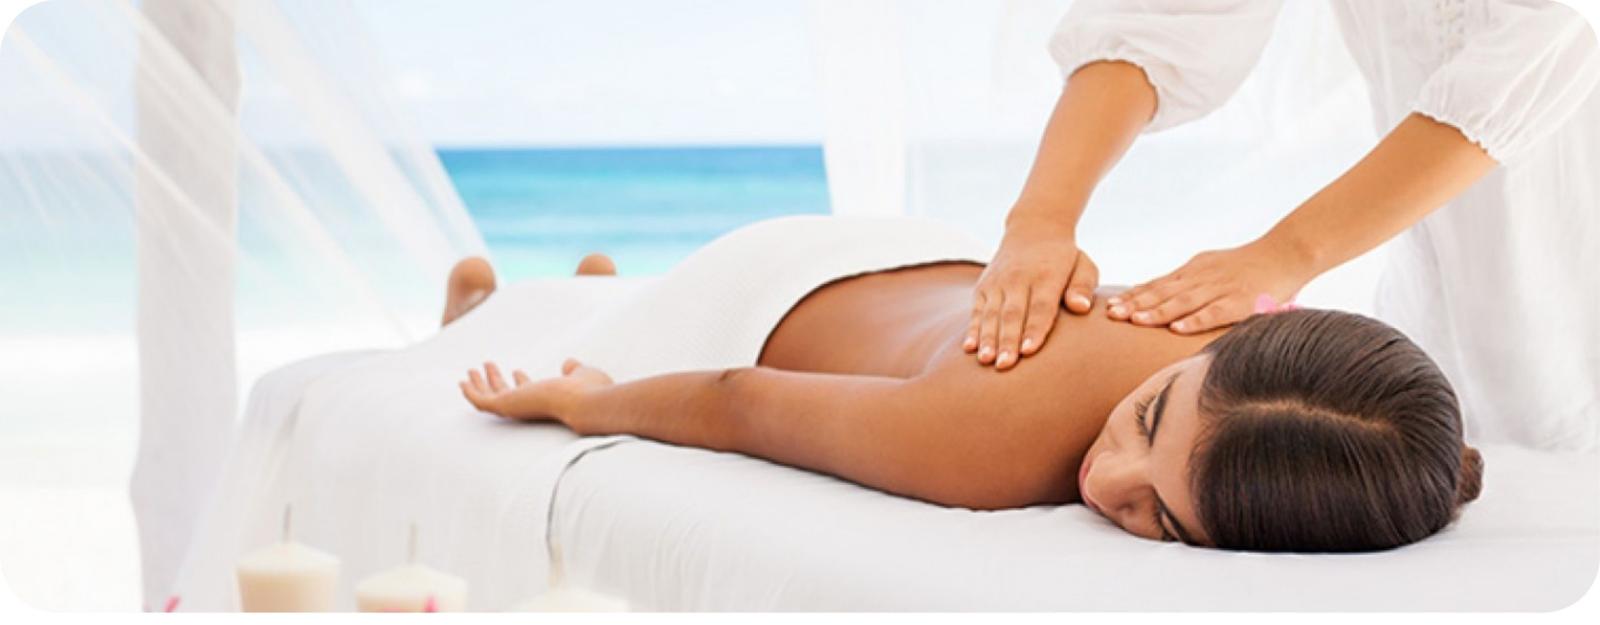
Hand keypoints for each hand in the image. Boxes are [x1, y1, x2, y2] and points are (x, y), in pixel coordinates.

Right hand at [459, 358, 612, 424]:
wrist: (587, 402)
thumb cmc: (592, 391)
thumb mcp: (583, 374)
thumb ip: (574, 370)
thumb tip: (570, 363)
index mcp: (549, 400)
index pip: (531, 393)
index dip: (522, 382)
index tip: (518, 372)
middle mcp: (532, 407)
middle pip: (508, 395)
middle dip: (497, 381)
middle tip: (487, 367)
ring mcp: (519, 408)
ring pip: (492, 398)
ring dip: (481, 384)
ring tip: (472, 370)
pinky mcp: (507, 407)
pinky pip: (482, 402)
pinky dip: (472, 393)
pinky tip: (463, 382)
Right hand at [965, 223, 1097, 369]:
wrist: (1033, 230)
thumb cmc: (1064, 258)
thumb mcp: (1083, 265)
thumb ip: (1083, 286)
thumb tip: (1081, 308)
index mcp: (1046, 276)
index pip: (1040, 307)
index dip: (1034, 329)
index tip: (1029, 351)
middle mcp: (1018, 279)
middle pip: (1012, 314)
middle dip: (1007, 341)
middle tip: (1005, 365)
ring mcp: (998, 282)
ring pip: (991, 314)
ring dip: (987, 339)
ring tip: (986, 361)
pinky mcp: (983, 287)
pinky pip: (976, 310)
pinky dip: (972, 329)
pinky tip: (969, 348)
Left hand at [1106, 239, 1312, 333]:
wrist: (1286, 253)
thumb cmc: (1248, 265)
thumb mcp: (1211, 267)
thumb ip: (1188, 282)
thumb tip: (1160, 296)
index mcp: (1193, 271)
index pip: (1157, 284)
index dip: (1133, 295)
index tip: (1110, 305)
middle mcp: (1201, 278)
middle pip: (1163, 292)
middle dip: (1135, 303)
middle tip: (1111, 314)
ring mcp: (1220, 289)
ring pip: (1183, 301)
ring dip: (1157, 311)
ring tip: (1134, 320)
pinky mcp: (1240, 301)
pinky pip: (1214, 312)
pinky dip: (1194, 321)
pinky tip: (1177, 329)